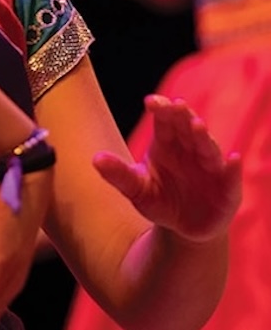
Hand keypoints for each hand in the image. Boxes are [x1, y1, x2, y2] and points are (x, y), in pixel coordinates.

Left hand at [93, 94, 241, 241]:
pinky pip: (231, 176)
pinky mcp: (227, 189)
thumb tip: (95, 159)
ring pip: (208, 147)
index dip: (161, 109)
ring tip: (197, 126)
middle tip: (177, 106)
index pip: (165, 121)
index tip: (151, 102)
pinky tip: (233, 159)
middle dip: (183, 116)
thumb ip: (118, 174)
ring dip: (203, 136)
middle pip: (187, 128)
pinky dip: (233, 168)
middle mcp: (190, 150)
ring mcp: (211, 167)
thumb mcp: (136, 190)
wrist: (182, 227)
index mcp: (167, 144)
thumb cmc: (159, 202)